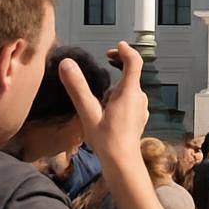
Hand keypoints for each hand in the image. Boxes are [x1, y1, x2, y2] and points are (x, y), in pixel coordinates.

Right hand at [61, 42, 146, 158]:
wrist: (122, 162)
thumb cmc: (106, 139)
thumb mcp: (88, 112)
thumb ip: (77, 87)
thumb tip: (66, 63)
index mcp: (129, 92)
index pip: (134, 62)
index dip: (125, 51)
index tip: (115, 46)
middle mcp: (140, 97)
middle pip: (132, 73)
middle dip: (118, 66)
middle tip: (105, 62)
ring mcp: (142, 107)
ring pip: (129, 88)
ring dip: (116, 86)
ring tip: (99, 99)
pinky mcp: (139, 116)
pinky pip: (130, 99)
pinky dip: (120, 97)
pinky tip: (107, 111)